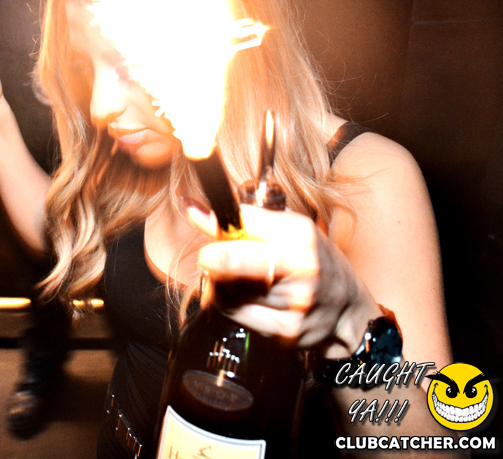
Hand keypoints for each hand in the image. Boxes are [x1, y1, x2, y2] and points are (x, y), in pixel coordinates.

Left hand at [185, 203, 379, 356]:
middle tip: (212, 256)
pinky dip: (226, 304)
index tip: (196, 216)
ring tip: (235, 278)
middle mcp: (301, 268)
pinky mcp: (283, 331)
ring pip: (224, 290)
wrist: (348, 312)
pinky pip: (231, 314)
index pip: (240, 222)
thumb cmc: (314, 262)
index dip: (210, 220)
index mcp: (300, 236)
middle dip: (210, 257)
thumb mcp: (288, 230)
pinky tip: (242, 298)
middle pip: (228, 261)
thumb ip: (243, 219)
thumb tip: (192, 208)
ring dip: (218, 282)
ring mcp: (293, 304)